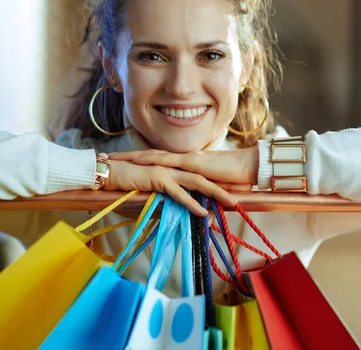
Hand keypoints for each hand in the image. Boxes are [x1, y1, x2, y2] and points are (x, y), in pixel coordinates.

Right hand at [104, 160, 238, 216]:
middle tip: (240, 199)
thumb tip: (173, 209)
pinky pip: (178, 193)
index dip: (215, 185)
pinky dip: (192, 202)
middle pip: (204, 179)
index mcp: (173, 169)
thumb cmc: (126, 181)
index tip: (231, 194)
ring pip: (197, 183)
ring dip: (215, 194)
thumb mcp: (150, 189)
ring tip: (231, 203)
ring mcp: (166, 172)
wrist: (107, 171)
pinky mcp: (157, 179)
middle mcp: (173, 168)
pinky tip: (203, 211)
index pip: (198, 178)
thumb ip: (164, 196)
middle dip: (223, 188)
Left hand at [109, 147, 258, 188]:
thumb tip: (194, 205)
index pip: (161, 160)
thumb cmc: (236, 179)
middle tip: (111, 157)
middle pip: (152, 155)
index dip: (143, 160)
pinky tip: (139, 160)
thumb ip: (200, 194)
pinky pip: (170, 161)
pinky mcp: (195, 163)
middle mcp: (185, 159)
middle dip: (130, 156)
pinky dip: (153, 160)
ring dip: (135, 157)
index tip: (124, 162)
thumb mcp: (213, 189)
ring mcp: (189, 159)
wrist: (250, 168)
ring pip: (156, 155)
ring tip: (117, 158)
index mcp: (188, 164)